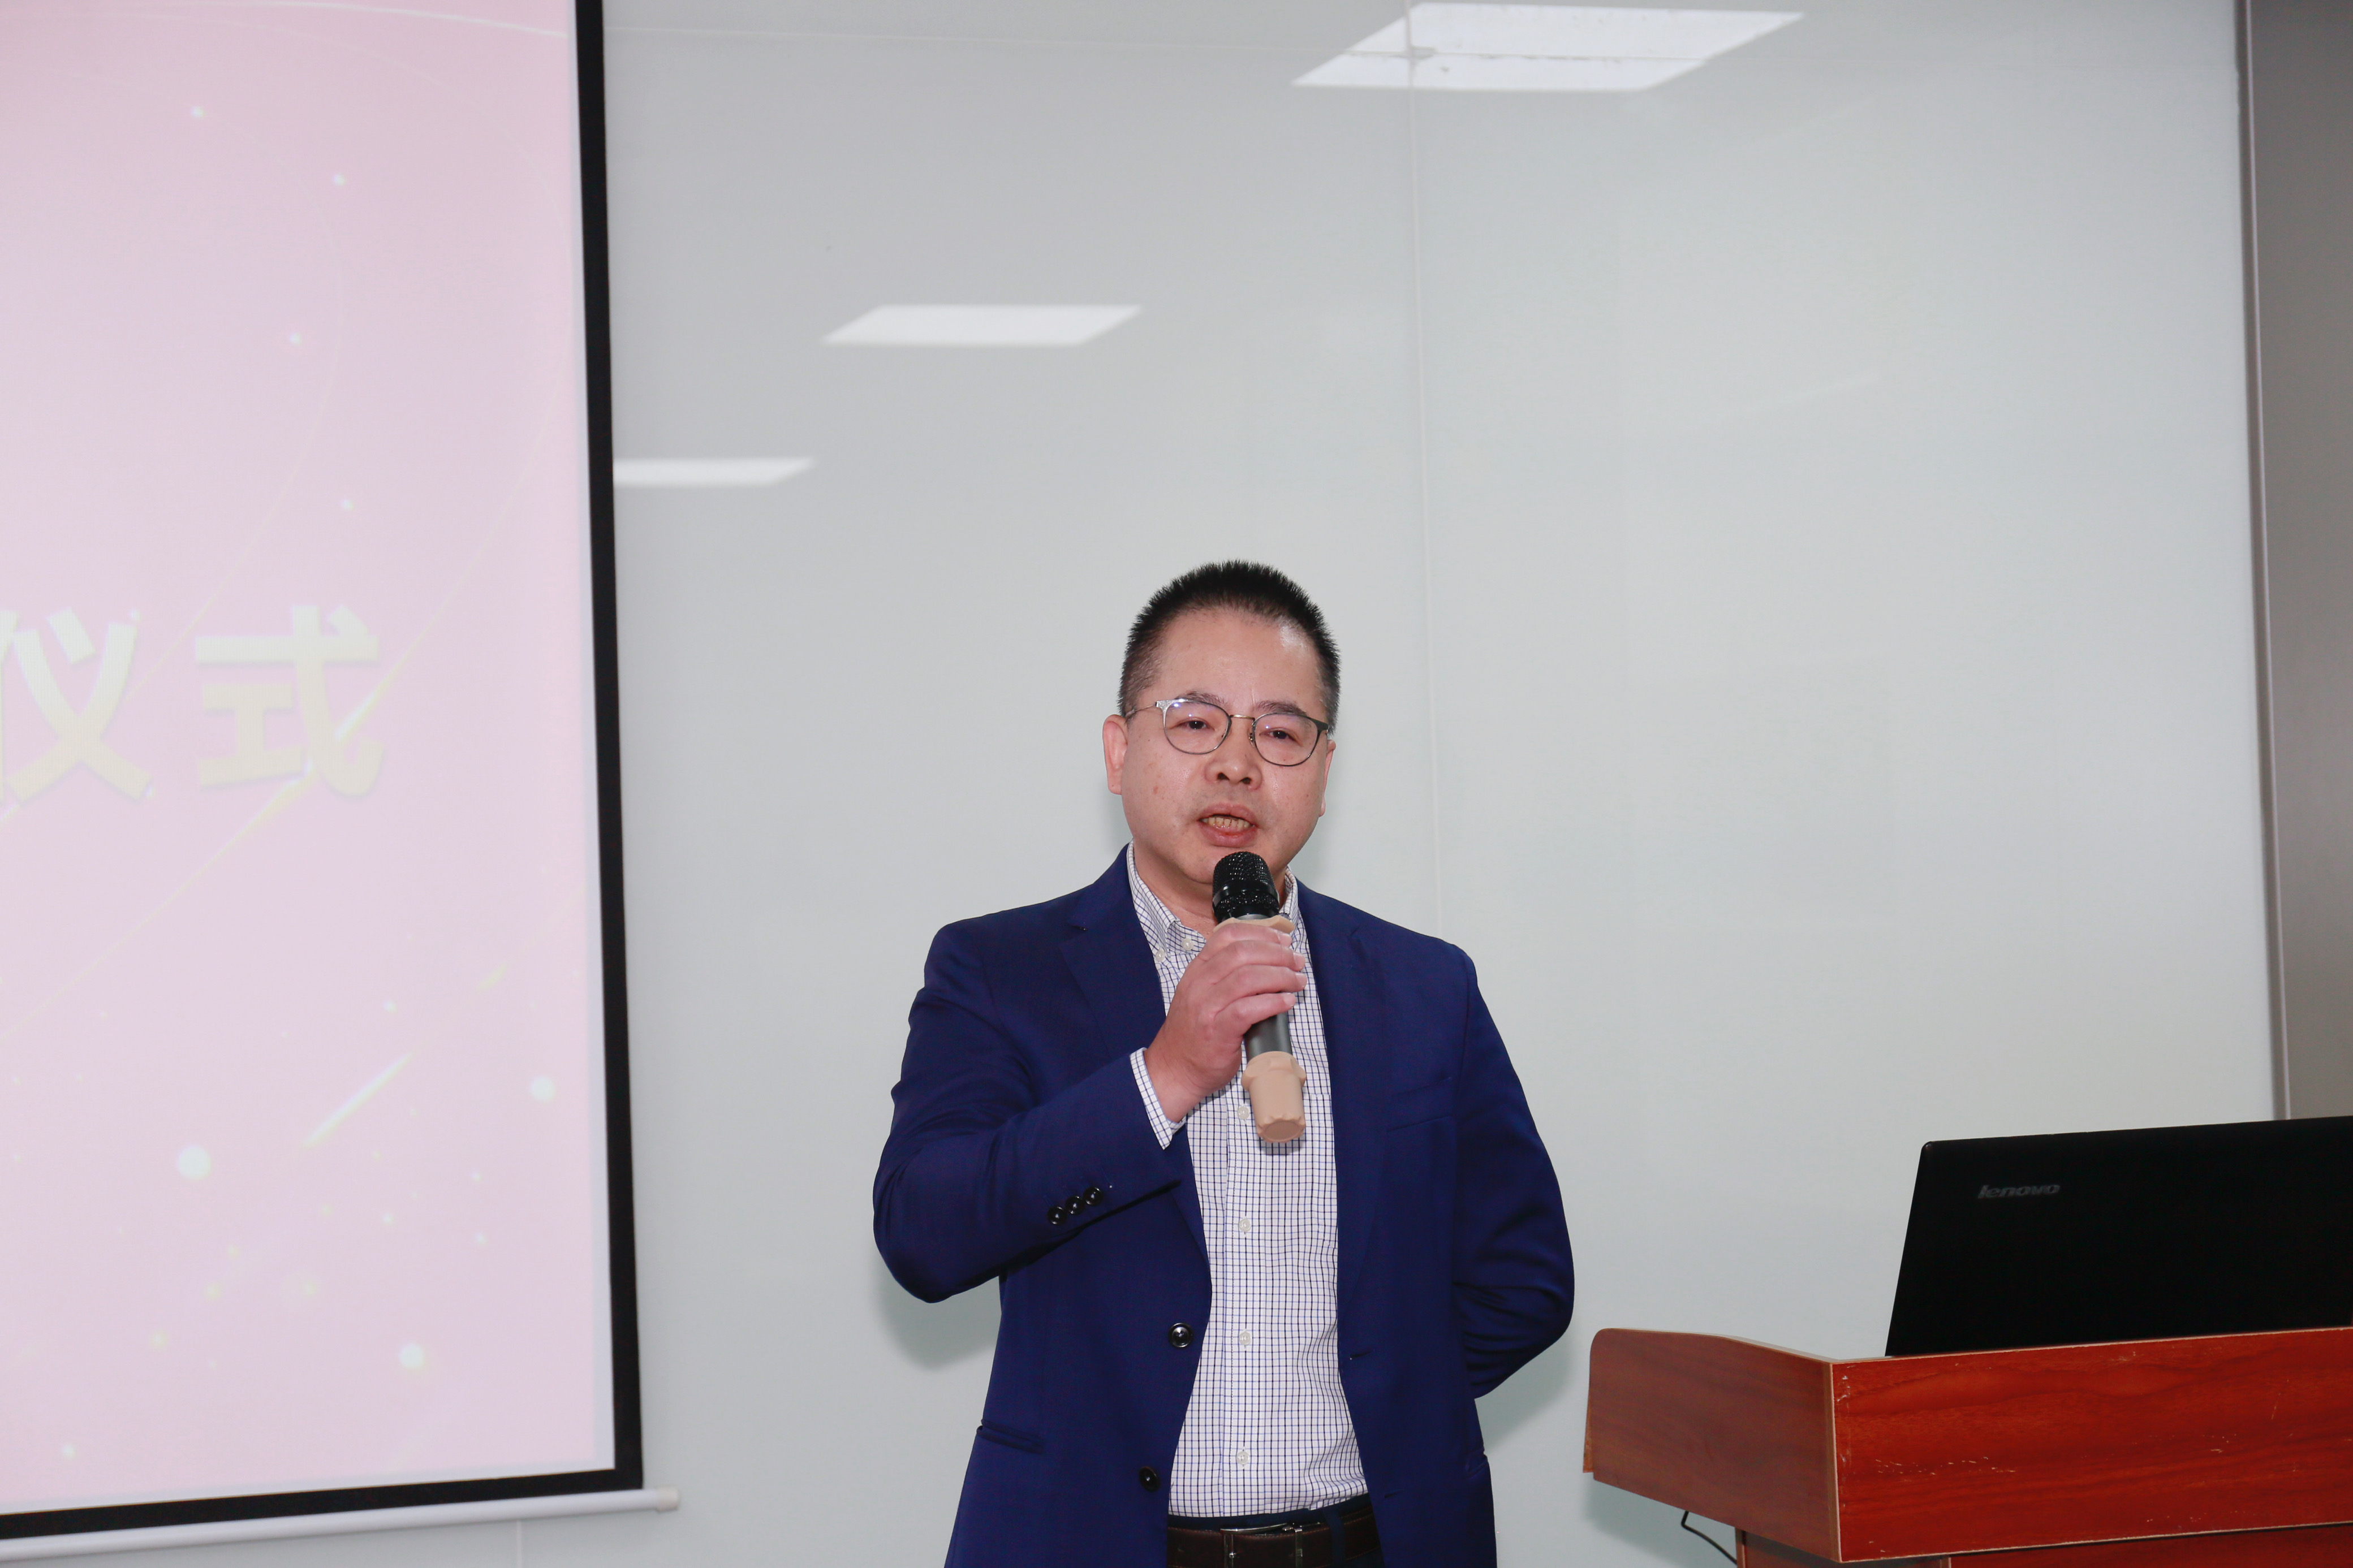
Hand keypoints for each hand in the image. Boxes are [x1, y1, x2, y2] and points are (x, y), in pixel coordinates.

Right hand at [1144, 918, 1303, 1123]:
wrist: (1173, 1070)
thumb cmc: (1194, 1035)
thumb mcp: (1201, 996)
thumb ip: (1225, 978)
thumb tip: (1269, 965)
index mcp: (1197, 971)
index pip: (1227, 935)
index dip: (1261, 933)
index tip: (1282, 940)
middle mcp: (1200, 984)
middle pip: (1242, 953)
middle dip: (1277, 953)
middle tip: (1296, 961)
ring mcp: (1207, 1007)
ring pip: (1248, 977)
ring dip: (1280, 975)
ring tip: (1297, 981)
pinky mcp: (1218, 1031)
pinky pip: (1248, 1009)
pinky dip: (1273, 1002)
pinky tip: (1287, 1002)